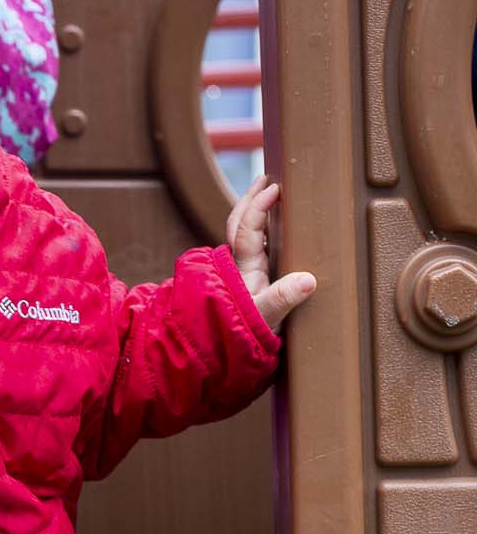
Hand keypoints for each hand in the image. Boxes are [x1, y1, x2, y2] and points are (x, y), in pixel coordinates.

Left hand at [228, 176, 315, 331]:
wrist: (225, 355)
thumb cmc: (246, 336)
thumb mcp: (266, 318)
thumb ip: (283, 299)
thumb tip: (308, 280)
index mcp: (244, 269)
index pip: (247, 229)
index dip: (258, 207)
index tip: (273, 188)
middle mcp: (241, 267)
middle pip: (238, 224)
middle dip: (250, 198)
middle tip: (265, 178)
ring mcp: (243, 274)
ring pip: (243, 234)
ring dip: (253, 211)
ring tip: (266, 192)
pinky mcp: (250, 283)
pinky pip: (252, 248)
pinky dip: (259, 230)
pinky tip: (270, 228)